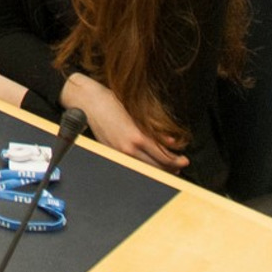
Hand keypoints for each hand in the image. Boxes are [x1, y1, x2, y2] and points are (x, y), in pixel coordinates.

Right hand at [72, 80, 187, 172]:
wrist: (87, 102)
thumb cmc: (110, 102)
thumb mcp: (137, 113)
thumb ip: (155, 129)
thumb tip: (172, 141)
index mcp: (137, 137)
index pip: (163, 156)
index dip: (176, 160)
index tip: (184, 159)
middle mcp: (128, 149)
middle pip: (156, 167)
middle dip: (170, 168)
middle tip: (179, 165)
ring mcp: (118, 153)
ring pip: (144, 169)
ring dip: (158, 169)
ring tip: (168, 168)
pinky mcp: (111, 153)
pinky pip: (131, 164)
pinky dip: (143, 165)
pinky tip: (148, 162)